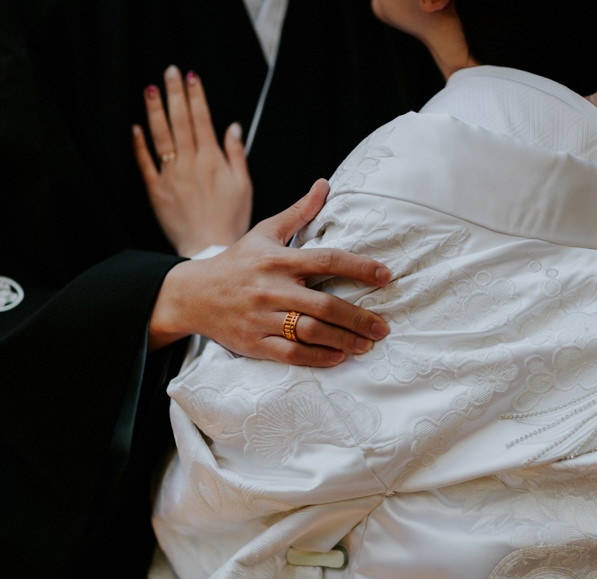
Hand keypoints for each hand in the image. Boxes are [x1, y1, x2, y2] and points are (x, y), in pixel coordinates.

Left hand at [133, 65, 250, 256]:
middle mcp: (190, 163)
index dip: (196, 96)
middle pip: (180, 121)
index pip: (202, 119)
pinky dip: (139, 143)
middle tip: (169, 73)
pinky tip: (136, 128)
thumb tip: (233, 128)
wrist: (209, 247)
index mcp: (212, 160)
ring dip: (155, 111)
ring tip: (151, 90)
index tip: (191, 77)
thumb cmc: (231, 220)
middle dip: (174, 94)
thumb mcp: (243, 186)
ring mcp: (170, 175)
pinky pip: (145, 162)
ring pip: (160, 136)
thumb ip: (236, 154)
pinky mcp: (156, 190)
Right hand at [150, 179, 392, 365]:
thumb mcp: (265, 232)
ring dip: (343, 340)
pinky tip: (338, 357)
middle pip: (324, 304)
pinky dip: (317, 357)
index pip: (326, 261)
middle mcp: (272, 289)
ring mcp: (262, 318)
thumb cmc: (237, 262)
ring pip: (310, 331)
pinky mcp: (253, 342)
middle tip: (382, 327)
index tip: (385, 275)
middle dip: (358, 318)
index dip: (359, 268)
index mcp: (278, 260)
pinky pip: (290, 354)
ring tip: (366, 344)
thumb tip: (325, 184)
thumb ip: (299, 212)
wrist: (192, 295)